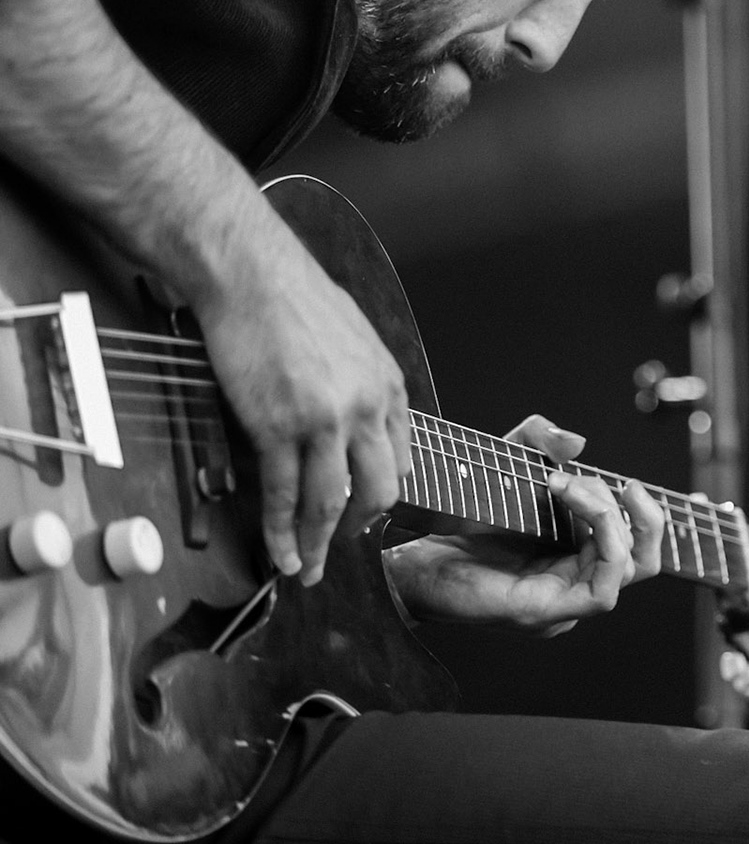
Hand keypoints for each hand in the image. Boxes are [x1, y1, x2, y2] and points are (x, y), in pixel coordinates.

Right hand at [196, 224, 411, 586]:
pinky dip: (280, 532)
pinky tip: (278, 553)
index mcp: (390, 388)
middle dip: (357, 529)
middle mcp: (368, 408)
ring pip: (330, 504)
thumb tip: (359, 419)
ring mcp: (326, 421)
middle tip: (337, 548)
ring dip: (316, 545)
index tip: (363, 514)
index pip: (400, 460)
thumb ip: (364, 385)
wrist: (253, 274)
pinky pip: (284, 495)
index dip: (380, 496)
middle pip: (377, 491)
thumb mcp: (356, 341)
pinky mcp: (278, 427)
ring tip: (305, 569)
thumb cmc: (295, 300)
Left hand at [384, 416, 665, 636]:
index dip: (642, 514)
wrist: (406, 560)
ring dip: (609, 516)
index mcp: (570, 560)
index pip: (632, 543)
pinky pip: (604, 587)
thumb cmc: (451, 524)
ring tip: (570, 485)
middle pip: (643, 559)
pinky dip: (603, 539)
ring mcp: (563, 604)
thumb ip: (535, 444)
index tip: (622, 480)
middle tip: (610, 483)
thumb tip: (577, 442)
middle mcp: (572, 585)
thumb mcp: (502, 468)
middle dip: (637, 514)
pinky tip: (575, 505)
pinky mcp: (548, 612)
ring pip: (628, 567)